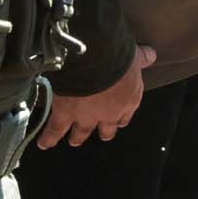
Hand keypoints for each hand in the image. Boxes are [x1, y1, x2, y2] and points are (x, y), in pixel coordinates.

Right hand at [36, 45, 156, 148]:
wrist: (96, 61)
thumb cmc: (118, 56)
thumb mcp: (133, 56)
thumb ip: (142, 58)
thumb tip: (153, 54)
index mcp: (127, 100)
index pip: (125, 115)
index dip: (121, 116)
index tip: (118, 119)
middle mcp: (108, 113)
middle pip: (107, 129)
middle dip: (104, 130)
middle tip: (101, 133)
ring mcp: (86, 116)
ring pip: (82, 132)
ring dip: (78, 136)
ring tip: (74, 140)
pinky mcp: (65, 114)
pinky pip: (55, 130)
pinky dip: (49, 137)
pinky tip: (44, 144)